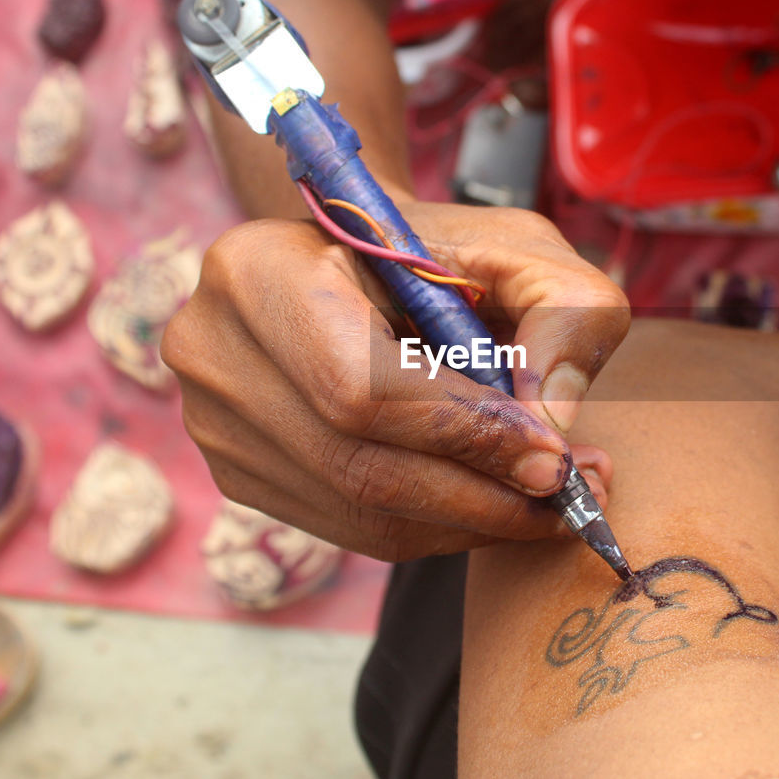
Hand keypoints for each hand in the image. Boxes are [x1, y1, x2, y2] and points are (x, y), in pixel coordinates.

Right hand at [161, 201, 628, 560]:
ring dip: (467, 525)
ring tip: (548, 508)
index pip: (359, 386)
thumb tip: (553, 422)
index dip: (461, 435)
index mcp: (259, 267)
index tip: (555, 459)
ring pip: (357, 512)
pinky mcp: (238, 471)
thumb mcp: (523, 249)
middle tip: (568, 499)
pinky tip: (490, 506)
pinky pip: (348, 528)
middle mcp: (211, 347)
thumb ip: (565, 313)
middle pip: (356, 466)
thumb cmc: (444, 251)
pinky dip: (434, 529)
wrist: (359, 263)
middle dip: (479, 496)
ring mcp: (213, 420)